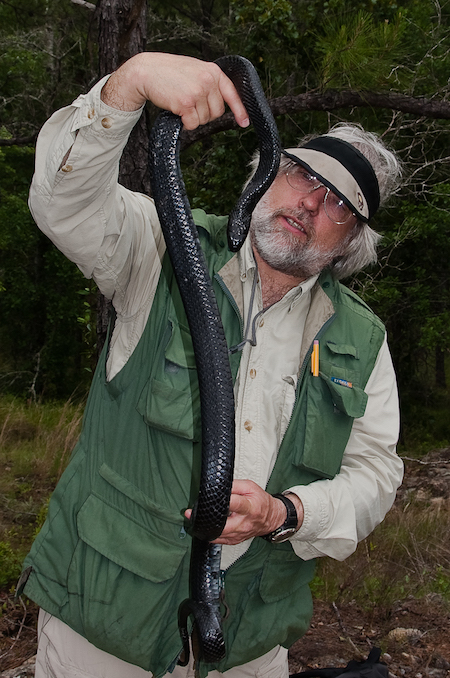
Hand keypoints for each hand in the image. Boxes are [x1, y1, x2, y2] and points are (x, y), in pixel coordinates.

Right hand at [101, 52, 249, 129]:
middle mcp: (208, 80)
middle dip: (205, 114)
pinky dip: (184, 123)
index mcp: (213, 71)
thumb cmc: (169, 72)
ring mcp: (198, 92)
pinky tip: (176, 110)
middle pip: (217, 112)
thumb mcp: (195, 70)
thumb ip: (209, 82)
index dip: (239, 110)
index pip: (232, 93)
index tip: (244, 122)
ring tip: (181, 102)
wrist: (146, 71)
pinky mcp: (186, 103)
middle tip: (190, 103)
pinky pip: (192, 124)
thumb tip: (222, 104)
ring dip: (193, 118)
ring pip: (204, 120)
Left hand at [184, 480, 303, 545]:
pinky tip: (203, 527)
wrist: (271, 518)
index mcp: (250, 507)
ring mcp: (239, 534)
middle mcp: (244, 523)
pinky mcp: (235, 540)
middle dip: (206, 520)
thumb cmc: (261, 501)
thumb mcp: (251, 487)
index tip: (209, 498)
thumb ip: (235, 485)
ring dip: (204, 527)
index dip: (223, 501)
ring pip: (218, 535)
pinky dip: (210, 534)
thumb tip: (219, 486)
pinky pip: (219, 540)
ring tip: (193, 519)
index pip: (236, 504)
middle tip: (190, 513)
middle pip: (223, 525)